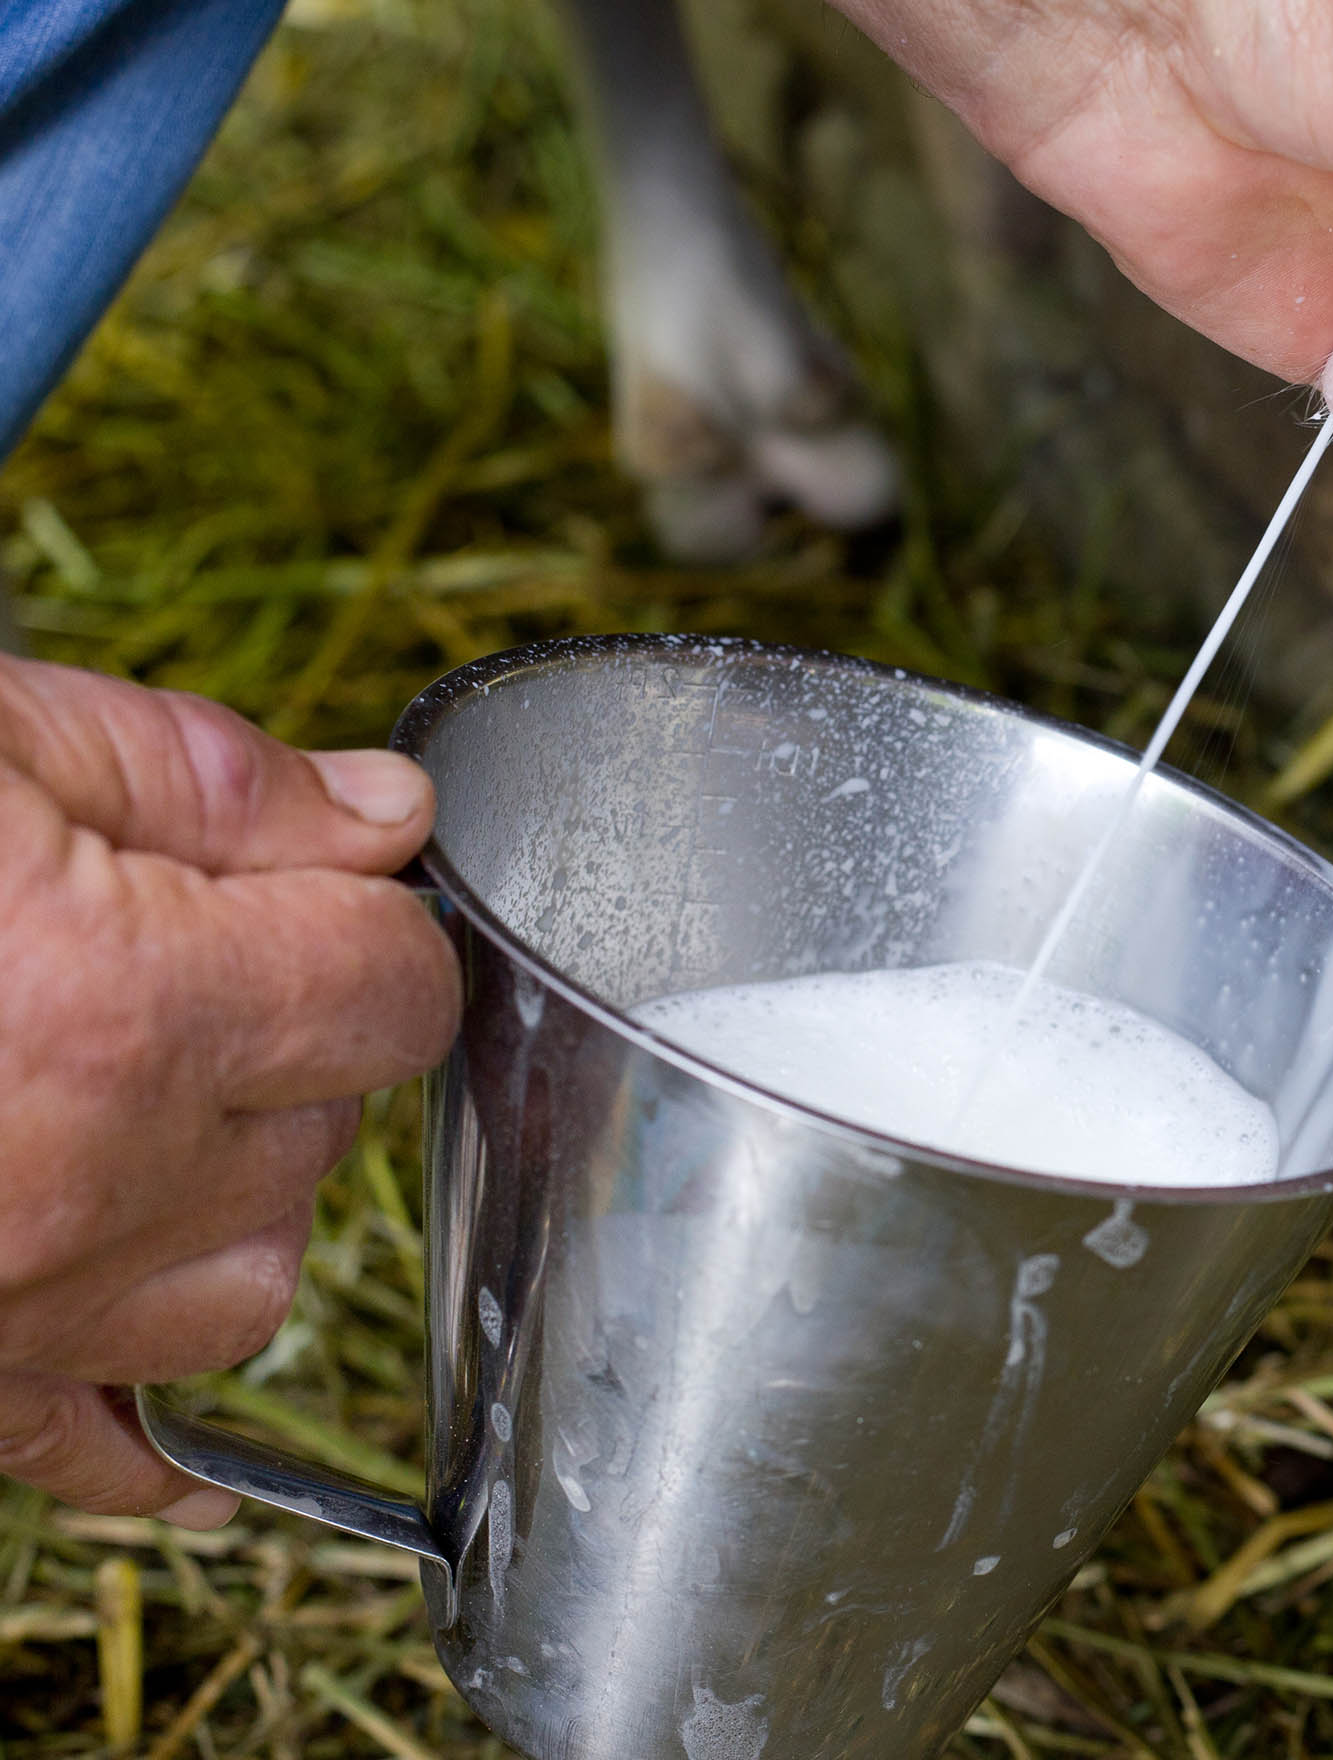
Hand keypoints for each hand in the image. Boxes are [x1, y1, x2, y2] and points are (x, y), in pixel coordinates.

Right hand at [0, 657, 458, 1523]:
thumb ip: (207, 778)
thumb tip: (383, 817)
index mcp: (127, 1007)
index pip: (396, 990)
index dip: (376, 922)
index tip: (325, 887)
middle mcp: (85, 1185)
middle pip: (327, 1127)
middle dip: (295, 1035)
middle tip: (197, 958)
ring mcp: (2, 1306)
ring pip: (247, 1287)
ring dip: (234, 1195)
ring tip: (140, 1105)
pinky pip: (95, 1451)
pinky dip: (149, 1425)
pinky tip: (191, 1428)